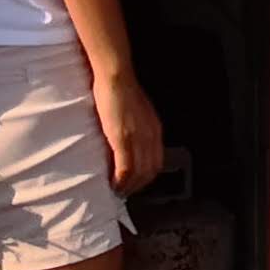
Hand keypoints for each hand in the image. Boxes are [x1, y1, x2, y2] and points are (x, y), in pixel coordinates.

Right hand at [93, 62, 166, 191]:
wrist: (117, 77)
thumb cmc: (123, 90)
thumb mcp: (138, 112)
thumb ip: (138, 127)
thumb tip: (131, 141)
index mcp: (155, 130)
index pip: (157, 162)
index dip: (146, 177)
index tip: (135, 183)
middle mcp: (151, 137)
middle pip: (150, 171)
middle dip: (137, 186)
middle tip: (124, 192)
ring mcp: (137, 138)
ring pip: (138, 174)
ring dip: (128, 186)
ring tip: (117, 191)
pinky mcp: (122, 138)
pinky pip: (125, 168)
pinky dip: (120, 180)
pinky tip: (113, 184)